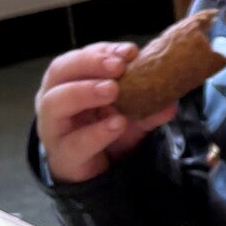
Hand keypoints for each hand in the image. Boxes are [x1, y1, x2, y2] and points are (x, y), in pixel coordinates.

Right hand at [35, 42, 175, 184]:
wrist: (94, 173)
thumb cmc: (104, 132)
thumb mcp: (130, 114)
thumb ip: (148, 106)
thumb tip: (172, 101)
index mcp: (68, 82)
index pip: (79, 58)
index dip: (102, 51)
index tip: (129, 52)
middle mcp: (54, 99)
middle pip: (59, 71)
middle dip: (89, 63)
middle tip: (118, 66)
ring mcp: (53, 127)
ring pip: (56, 103)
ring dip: (84, 91)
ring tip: (113, 90)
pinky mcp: (62, 155)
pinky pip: (74, 142)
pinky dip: (97, 132)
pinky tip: (117, 123)